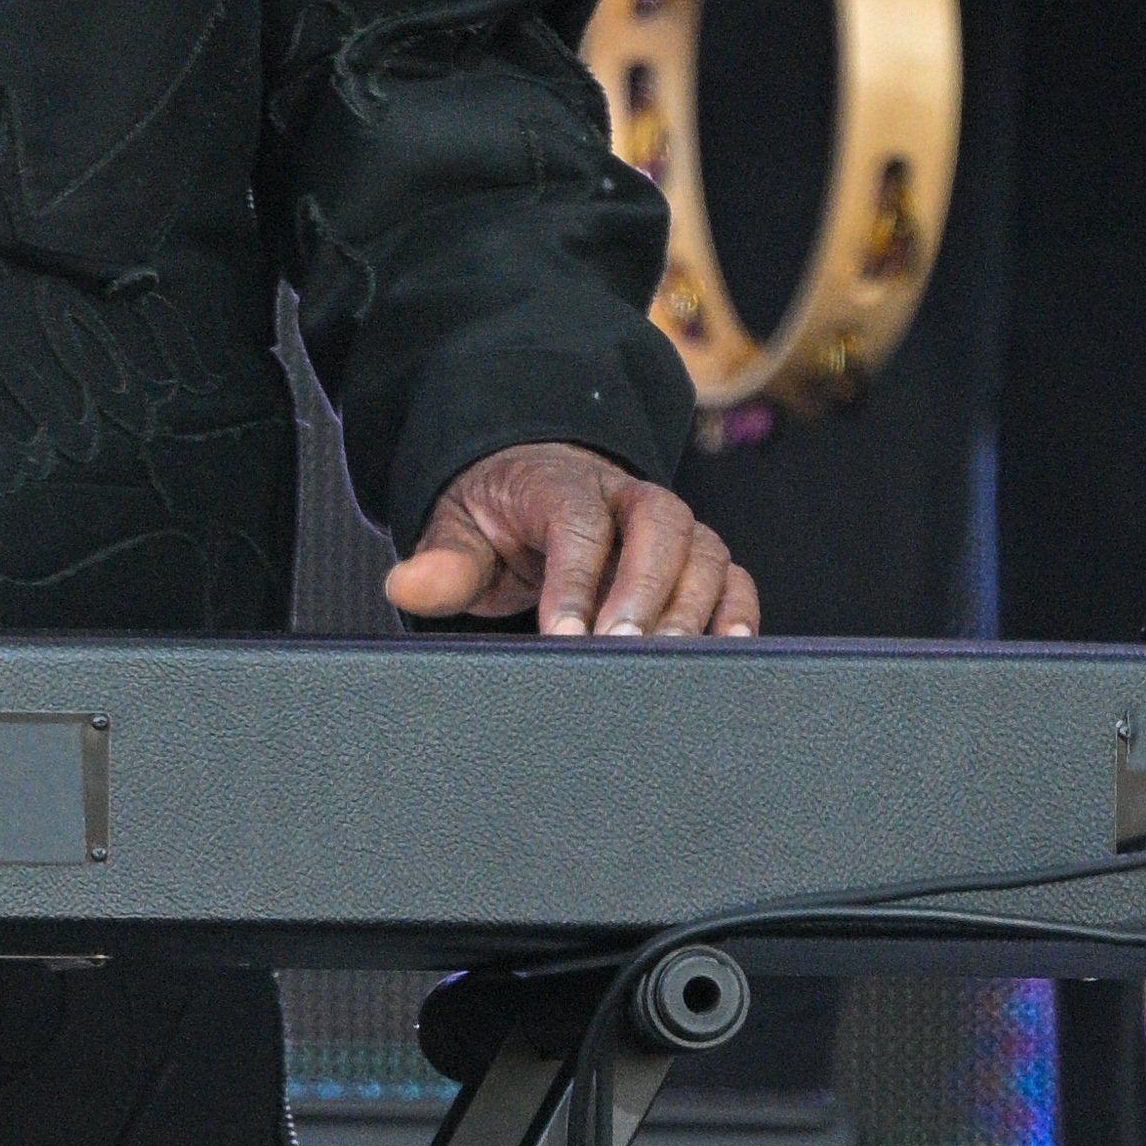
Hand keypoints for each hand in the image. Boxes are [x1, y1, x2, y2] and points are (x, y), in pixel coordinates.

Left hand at [384, 442, 761, 637]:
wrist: (534, 483)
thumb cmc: (498, 516)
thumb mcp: (457, 529)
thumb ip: (442, 562)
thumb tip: (405, 587)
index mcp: (560, 484)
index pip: (577, 523)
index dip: (575, 579)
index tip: (564, 634)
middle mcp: (626, 496)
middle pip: (657, 528)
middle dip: (644, 590)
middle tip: (622, 647)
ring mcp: (670, 524)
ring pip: (703, 550)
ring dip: (693, 607)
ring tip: (670, 662)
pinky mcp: (698, 556)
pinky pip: (734, 576)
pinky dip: (739, 609)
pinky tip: (730, 650)